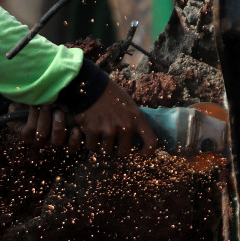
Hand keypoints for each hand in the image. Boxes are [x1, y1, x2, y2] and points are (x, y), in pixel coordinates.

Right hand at [19, 77, 156, 156]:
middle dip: (116, 151)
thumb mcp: (128, 103)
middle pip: (123, 153)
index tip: (141, 154)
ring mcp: (109, 129)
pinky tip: (88, 131)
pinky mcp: (93, 130)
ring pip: (106, 151)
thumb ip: (133, 119)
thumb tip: (136, 135)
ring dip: (101, 146)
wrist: (89, 85)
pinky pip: (92, 147)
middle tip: (111, 144)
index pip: (151, 141)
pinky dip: (89, 142)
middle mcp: (125, 126)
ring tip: (98, 134)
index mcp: (137, 118)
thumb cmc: (109, 94)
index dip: (147, 152)